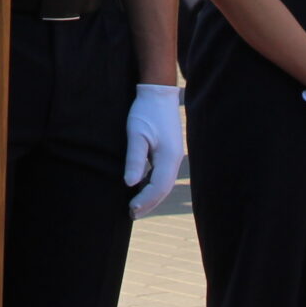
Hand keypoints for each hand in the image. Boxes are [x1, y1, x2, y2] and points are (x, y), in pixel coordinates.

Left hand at [123, 83, 183, 215]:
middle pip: (163, 189)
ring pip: (164, 183)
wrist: (158, 93)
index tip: (131, 209)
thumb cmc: (145, 112)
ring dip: (151, 195)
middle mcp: (175, 159)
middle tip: (132, 214)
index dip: (145, 201)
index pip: (158, 187)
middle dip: (149, 203)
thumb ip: (135, 159)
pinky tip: (141, 187)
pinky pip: (162, 174)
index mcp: (169, 157)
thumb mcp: (136, 134)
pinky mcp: (169, 151)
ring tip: (135, 206)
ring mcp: (173, 156)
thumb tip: (131, 184)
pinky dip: (153, 184)